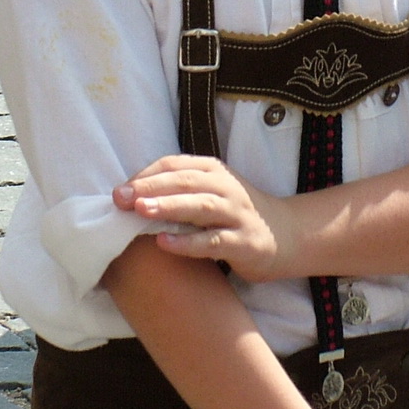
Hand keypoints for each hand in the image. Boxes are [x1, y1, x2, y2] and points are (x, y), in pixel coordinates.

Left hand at [114, 154, 295, 284]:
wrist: (288, 235)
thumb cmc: (237, 214)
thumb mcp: (212, 192)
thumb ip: (181, 190)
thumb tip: (132, 196)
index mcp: (213, 170)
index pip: (175, 165)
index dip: (146, 174)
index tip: (120, 189)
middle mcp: (225, 187)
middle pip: (184, 181)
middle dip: (150, 187)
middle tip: (120, 198)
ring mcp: (236, 214)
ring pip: (199, 206)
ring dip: (168, 206)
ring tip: (140, 211)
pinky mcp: (244, 242)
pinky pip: (213, 241)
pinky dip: (188, 242)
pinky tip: (165, 243)